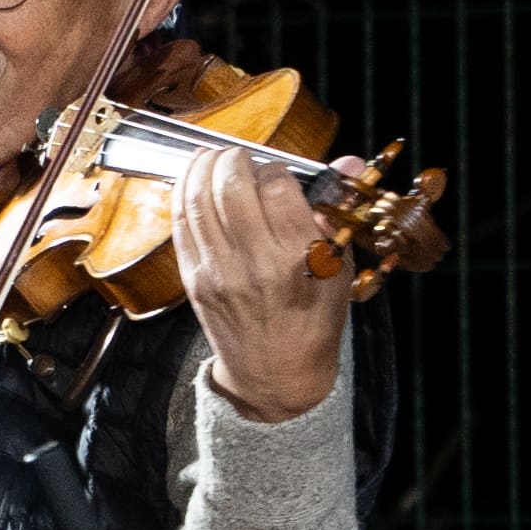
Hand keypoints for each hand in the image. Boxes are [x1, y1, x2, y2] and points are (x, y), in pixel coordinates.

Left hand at [174, 146, 351, 422]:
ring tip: (216, 158)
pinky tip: (195, 178)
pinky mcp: (195, 278)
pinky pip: (181, 221)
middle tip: (241, 157)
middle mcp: (257, 262)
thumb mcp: (340, 267)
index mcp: (300, 258)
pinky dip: (184, 190)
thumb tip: (349, 162)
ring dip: (204, 166)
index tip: (278, 174)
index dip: (276, 169)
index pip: (277, 186)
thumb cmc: (313, 318)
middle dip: (235, 158)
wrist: (277, 372)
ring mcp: (220, 271)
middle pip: (232, 184)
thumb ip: (338, 209)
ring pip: (199, 197)